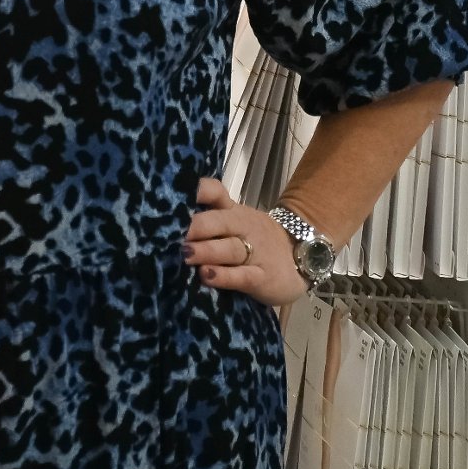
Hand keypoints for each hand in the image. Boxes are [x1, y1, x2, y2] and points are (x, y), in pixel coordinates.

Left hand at [182, 177, 309, 308]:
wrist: (303, 256)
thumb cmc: (256, 240)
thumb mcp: (235, 223)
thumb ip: (208, 220)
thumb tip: (164, 222)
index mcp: (232, 211)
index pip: (215, 192)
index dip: (198, 191)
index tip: (174, 193)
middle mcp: (242, 227)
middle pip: (218, 222)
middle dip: (194, 226)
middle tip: (169, 232)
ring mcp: (254, 252)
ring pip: (229, 248)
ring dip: (206, 250)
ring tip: (185, 254)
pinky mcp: (262, 278)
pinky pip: (242, 276)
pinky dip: (224, 276)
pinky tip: (206, 276)